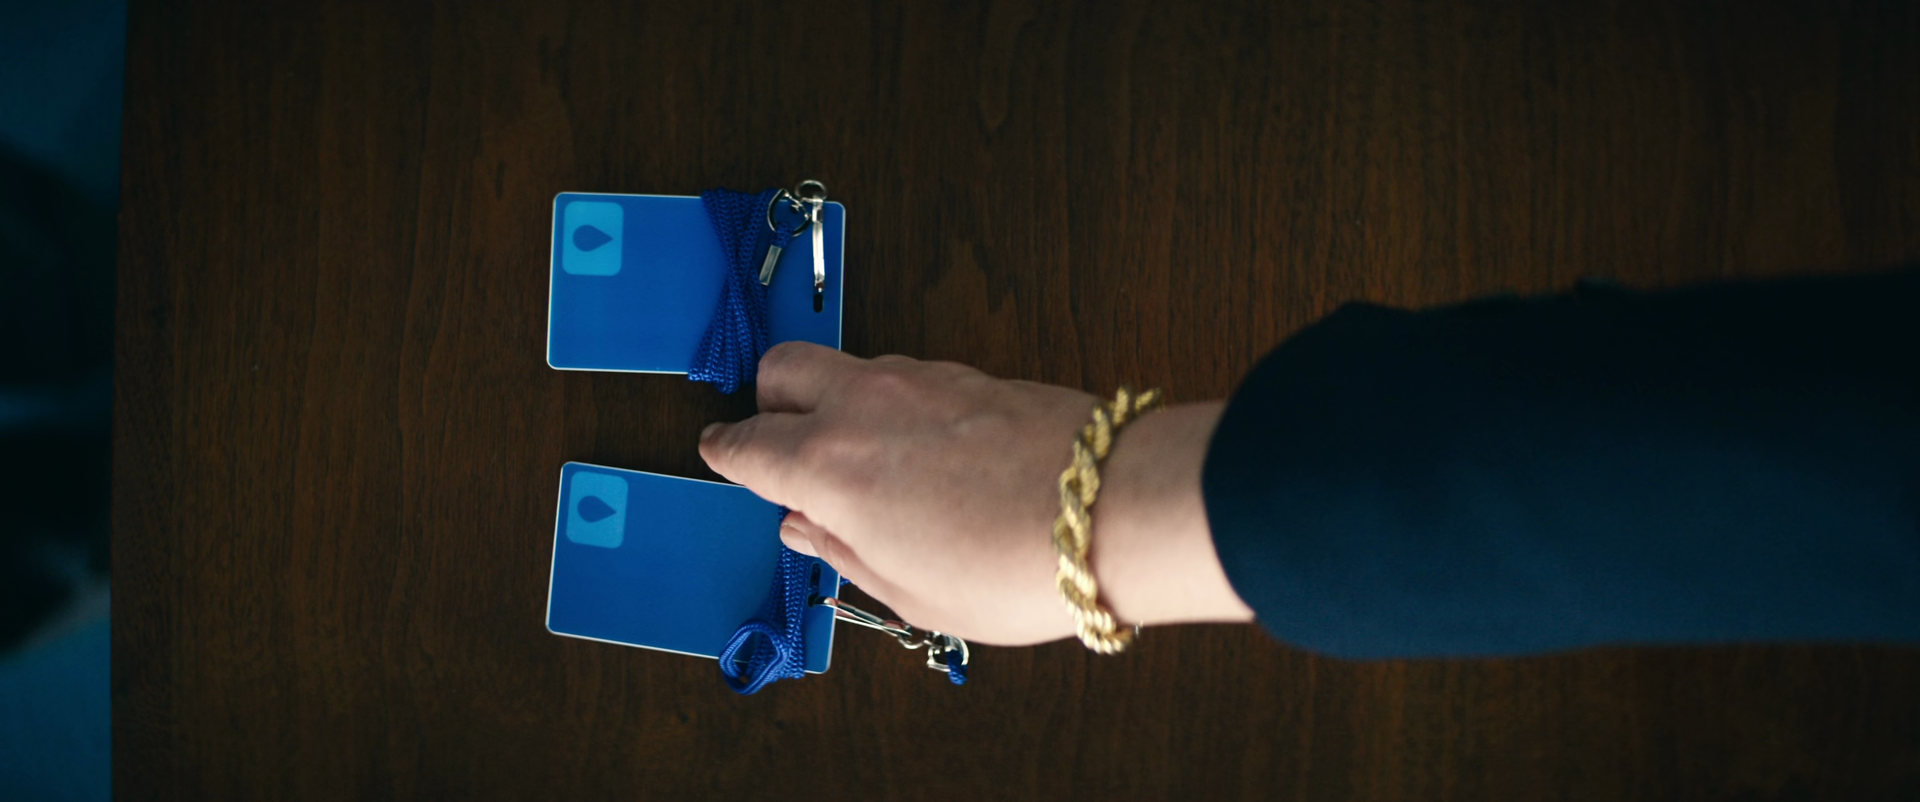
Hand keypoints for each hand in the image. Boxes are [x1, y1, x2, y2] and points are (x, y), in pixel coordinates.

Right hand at [699, 342, 1252, 645]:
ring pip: (848, 367)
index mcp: (827, 465)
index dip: (724, 455)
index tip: (718, 458)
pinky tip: (925, 455)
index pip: (745, 444)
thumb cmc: (1009, 567)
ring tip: (869, 466)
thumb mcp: (908, 591)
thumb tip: (800, 526)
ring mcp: (920, 378)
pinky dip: (893, 405)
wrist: (1113, 508)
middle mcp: (863, 405)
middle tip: (787, 452)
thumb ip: (841, 551)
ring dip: (837, 402)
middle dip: (770, 403)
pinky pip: (906, 377)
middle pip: (783, 369)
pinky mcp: (972, 373)